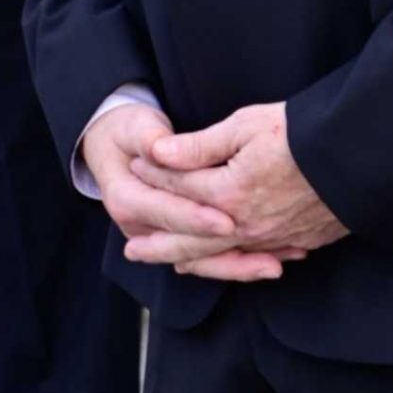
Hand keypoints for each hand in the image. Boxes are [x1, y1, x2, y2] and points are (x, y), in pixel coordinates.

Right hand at [79, 99, 280, 280]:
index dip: (196, 218)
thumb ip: (150, 138)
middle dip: (228, 257)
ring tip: (276, 266)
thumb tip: (158, 148)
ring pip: (201, 262)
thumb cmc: (129, 132)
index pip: (166, 213)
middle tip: (267, 260)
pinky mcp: (175, 239)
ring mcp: (157, 237)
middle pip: (187, 249)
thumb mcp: (137, 126)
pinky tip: (277, 258)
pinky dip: (242, 261)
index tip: (227, 221)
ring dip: (240, 266)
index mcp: (126, 199)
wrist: (115, 146)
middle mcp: (139, 226)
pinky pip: (210, 260)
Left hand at [126, 102, 346, 277]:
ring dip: (190, 260)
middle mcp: (243, 223)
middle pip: (188, 238)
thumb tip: (158, 153)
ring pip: (219, 256)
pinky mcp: (294, 242)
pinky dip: (232, 264)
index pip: (178, 186)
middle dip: (157, 242)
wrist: (358, 157)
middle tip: (131, 249)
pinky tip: (224, 263)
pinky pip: (254, 259)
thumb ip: (199, 146)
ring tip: (169, 263)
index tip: (134, 168)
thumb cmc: (302, 134)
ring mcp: (269, 237)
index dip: (154, 175)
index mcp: (226, 192)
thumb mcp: (246, 127)